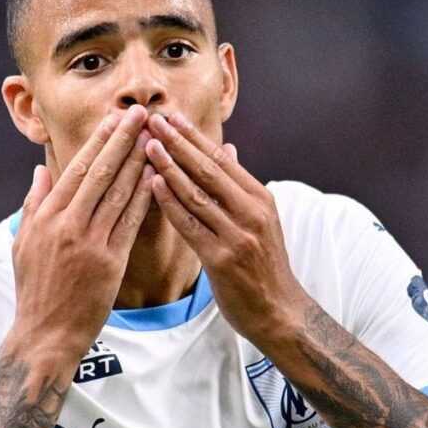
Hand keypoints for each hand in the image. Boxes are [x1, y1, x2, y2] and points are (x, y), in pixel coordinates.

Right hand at [11, 105, 153, 356]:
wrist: (45, 334)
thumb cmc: (35, 290)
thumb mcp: (24, 242)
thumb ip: (33, 203)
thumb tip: (41, 170)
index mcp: (46, 216)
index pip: (77, 169)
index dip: (98, 142)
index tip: (114, 119)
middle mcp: (67, 224)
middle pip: (100, 173)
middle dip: (123, 140)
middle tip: (142, 114)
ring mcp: (90, 242)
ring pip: (119, 193)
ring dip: (139, 161)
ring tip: (156, 137)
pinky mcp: (110, 262)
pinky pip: (131, 222)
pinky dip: (145, 197)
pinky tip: (158, 177)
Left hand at [144, 112, 310, 343]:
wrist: (280, 312)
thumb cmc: (264, 265)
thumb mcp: (261, 220)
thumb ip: (239, 186)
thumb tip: (227, 149)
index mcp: (259, 199)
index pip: (221, 159)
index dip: (194, 136)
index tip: (171, 115)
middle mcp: (251, 213)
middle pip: (208, 170)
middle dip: (178, 143)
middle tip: (153, 120)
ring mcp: (237, 236)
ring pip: (197, 194)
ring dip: (169, 167)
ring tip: (147, 145)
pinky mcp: (221, 260)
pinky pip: (190, 226)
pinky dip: (171, 203)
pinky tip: (153, 185)